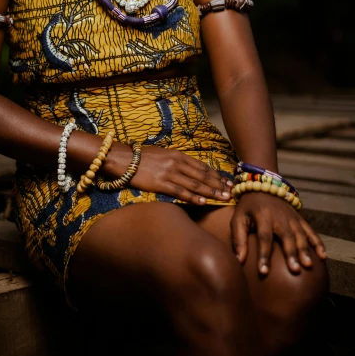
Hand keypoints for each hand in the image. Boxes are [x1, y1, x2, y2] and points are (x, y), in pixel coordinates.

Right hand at [103, 143, 233, 204]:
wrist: (122, 158)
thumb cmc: (141, 157)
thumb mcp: (163, 154)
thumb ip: (177, 161)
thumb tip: (189, 170)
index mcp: (178, 154)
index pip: (202, 166)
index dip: (216, 175)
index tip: (227, 182)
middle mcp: (176, 163)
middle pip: (202, 175)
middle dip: (218, 184)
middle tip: (232, 192)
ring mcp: (169, 173)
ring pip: (195, 184)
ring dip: (210, 192)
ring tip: (223, 198)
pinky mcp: (160, 183)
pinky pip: (180, 192)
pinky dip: (193, 197)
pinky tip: (202, 202)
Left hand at [231, 192, 327, 274]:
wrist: (262, 186)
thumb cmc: (247, 208)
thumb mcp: (238, 219)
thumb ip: (238, 239)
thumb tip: (238, 261)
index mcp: (263, 216)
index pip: (264, 238)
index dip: (264, 255)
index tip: (263, 272)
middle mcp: (280, 217)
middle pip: (286, 237)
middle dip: (291, 254)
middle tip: (295, 270)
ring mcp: (292, 218)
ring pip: (300, 235)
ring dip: (305, 250)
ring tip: (308, 266)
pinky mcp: (300, 219)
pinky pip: (311, 231)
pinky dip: (318, 243)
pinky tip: (323, 257)